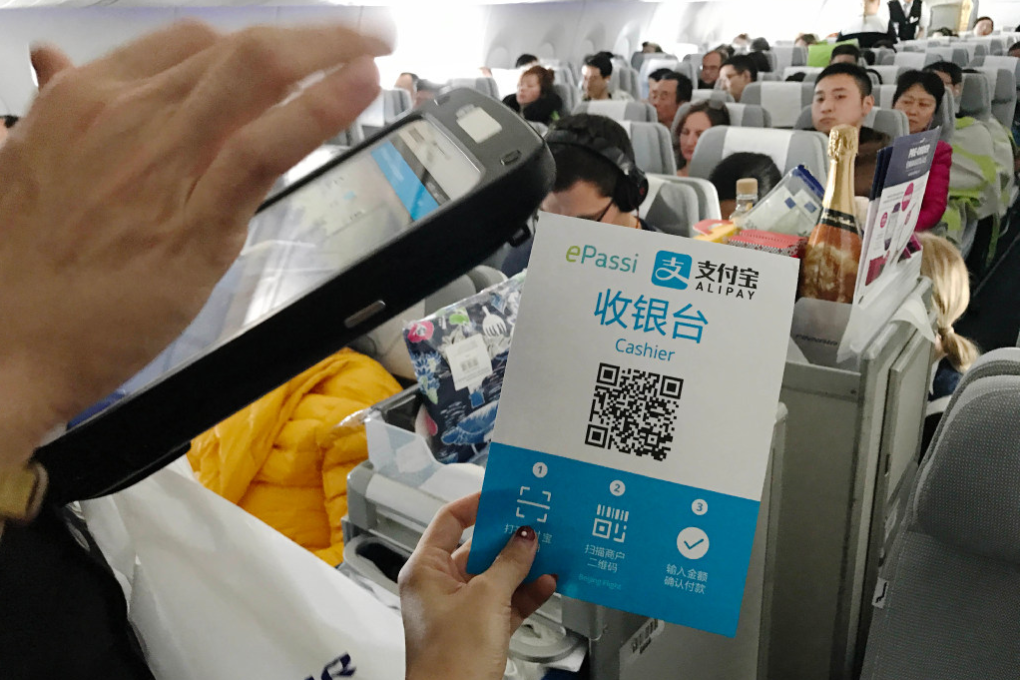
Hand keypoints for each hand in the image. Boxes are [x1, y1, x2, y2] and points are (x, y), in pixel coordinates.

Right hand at [0, 20, 388, 465]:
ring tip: (375, 46)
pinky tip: (359, 85)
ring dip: (330, 50)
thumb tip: (53, 59)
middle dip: (311, 36)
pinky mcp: (198, 220)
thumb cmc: (19, 263)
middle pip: (235, 49)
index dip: (251, 42)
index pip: (188, 42)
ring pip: (257, 77)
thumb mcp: (21, 160)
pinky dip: (320, 108)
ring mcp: (165, 163)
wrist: (6, 342)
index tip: (293, 52)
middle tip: (359, 36)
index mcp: (85, 97)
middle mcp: (128, 115)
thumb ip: (55, 107)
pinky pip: (266, 145)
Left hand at [399, 493, 556, 679]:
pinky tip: (546, 583)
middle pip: (477, 547)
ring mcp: (458, 609)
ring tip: (548, 550)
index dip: (478, 504)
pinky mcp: (477, 630)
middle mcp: (438, 586)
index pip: (450, 520)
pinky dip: (525, 593)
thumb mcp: (487, 599)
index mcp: (425, 570)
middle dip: (508, 538)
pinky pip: (504, 602)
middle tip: (535, 522)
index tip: (505, 495)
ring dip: (521, 566)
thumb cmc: (451, 660)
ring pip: (494, 575)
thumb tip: (524, 538)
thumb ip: (509, 563)